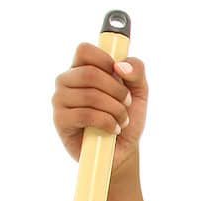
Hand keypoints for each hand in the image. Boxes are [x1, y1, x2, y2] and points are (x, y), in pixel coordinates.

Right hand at [52, 43, 147, 170]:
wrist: (122, 151)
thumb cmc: (127, 118)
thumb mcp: (139, 91)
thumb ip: (137, 70)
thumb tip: (121, 65)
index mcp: (81, 67)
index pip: (84, 50)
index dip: (105, 60)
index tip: (120, 75)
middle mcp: (66, 80)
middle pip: (89, 74)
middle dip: (116, 90)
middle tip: (127, 103)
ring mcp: (60, 100)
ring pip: (89, 96)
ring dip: (114, 109)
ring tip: (122, 120)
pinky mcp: (60, 120)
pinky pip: (84, 115)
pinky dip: (105, 122)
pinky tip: (113, 129)